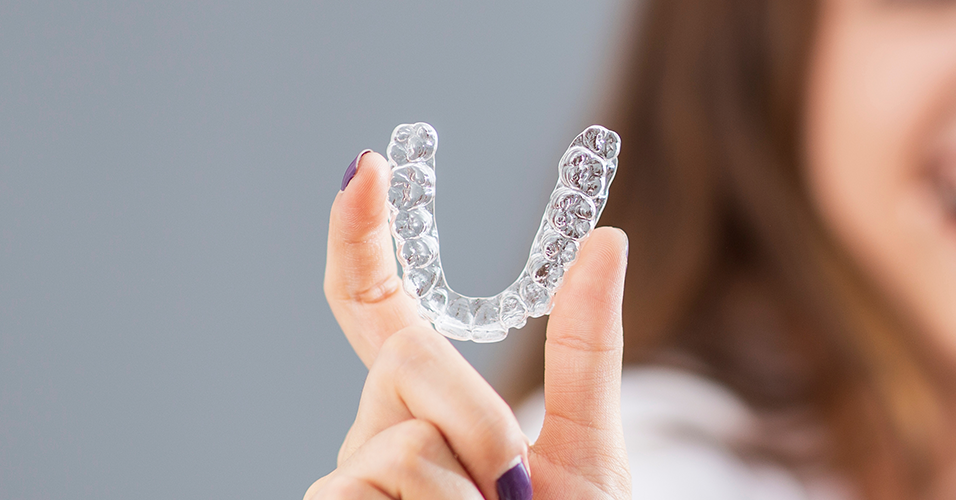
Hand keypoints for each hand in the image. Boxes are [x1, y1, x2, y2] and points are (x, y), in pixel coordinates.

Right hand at [306, 151, 631, 499]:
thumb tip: (607, 240)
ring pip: (411, 432)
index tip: (371, 167)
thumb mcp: (589, 444)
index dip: (364, 237)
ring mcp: (349, 473)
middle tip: (513, 490)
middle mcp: (376, 431)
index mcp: (429, 406)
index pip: (379, 305)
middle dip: (480, 422)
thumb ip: (586, 352)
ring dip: (475, 480)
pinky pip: (393, 472)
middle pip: (407, 356)